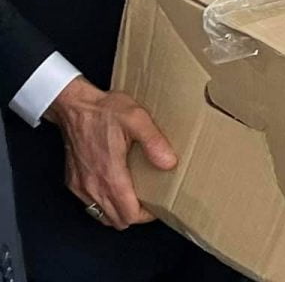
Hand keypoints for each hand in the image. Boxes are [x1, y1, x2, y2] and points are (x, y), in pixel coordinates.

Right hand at [45, 77, 175, 229]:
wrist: (75, 107)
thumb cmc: (104, 111)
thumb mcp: (137, 119)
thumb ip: (154, 142)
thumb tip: (169, 163)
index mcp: (110, 174)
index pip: (128, 214)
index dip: (145, 216)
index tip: (158, 206)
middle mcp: (93, 186)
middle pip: (116, 220)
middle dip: (134, 216)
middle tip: (149, 202)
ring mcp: (80, 186)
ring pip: (101, 215)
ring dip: (118, 212)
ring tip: (134, 198)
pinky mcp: (73, 182)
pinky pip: (90, 205)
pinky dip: (104, 204)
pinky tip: (115, 189)